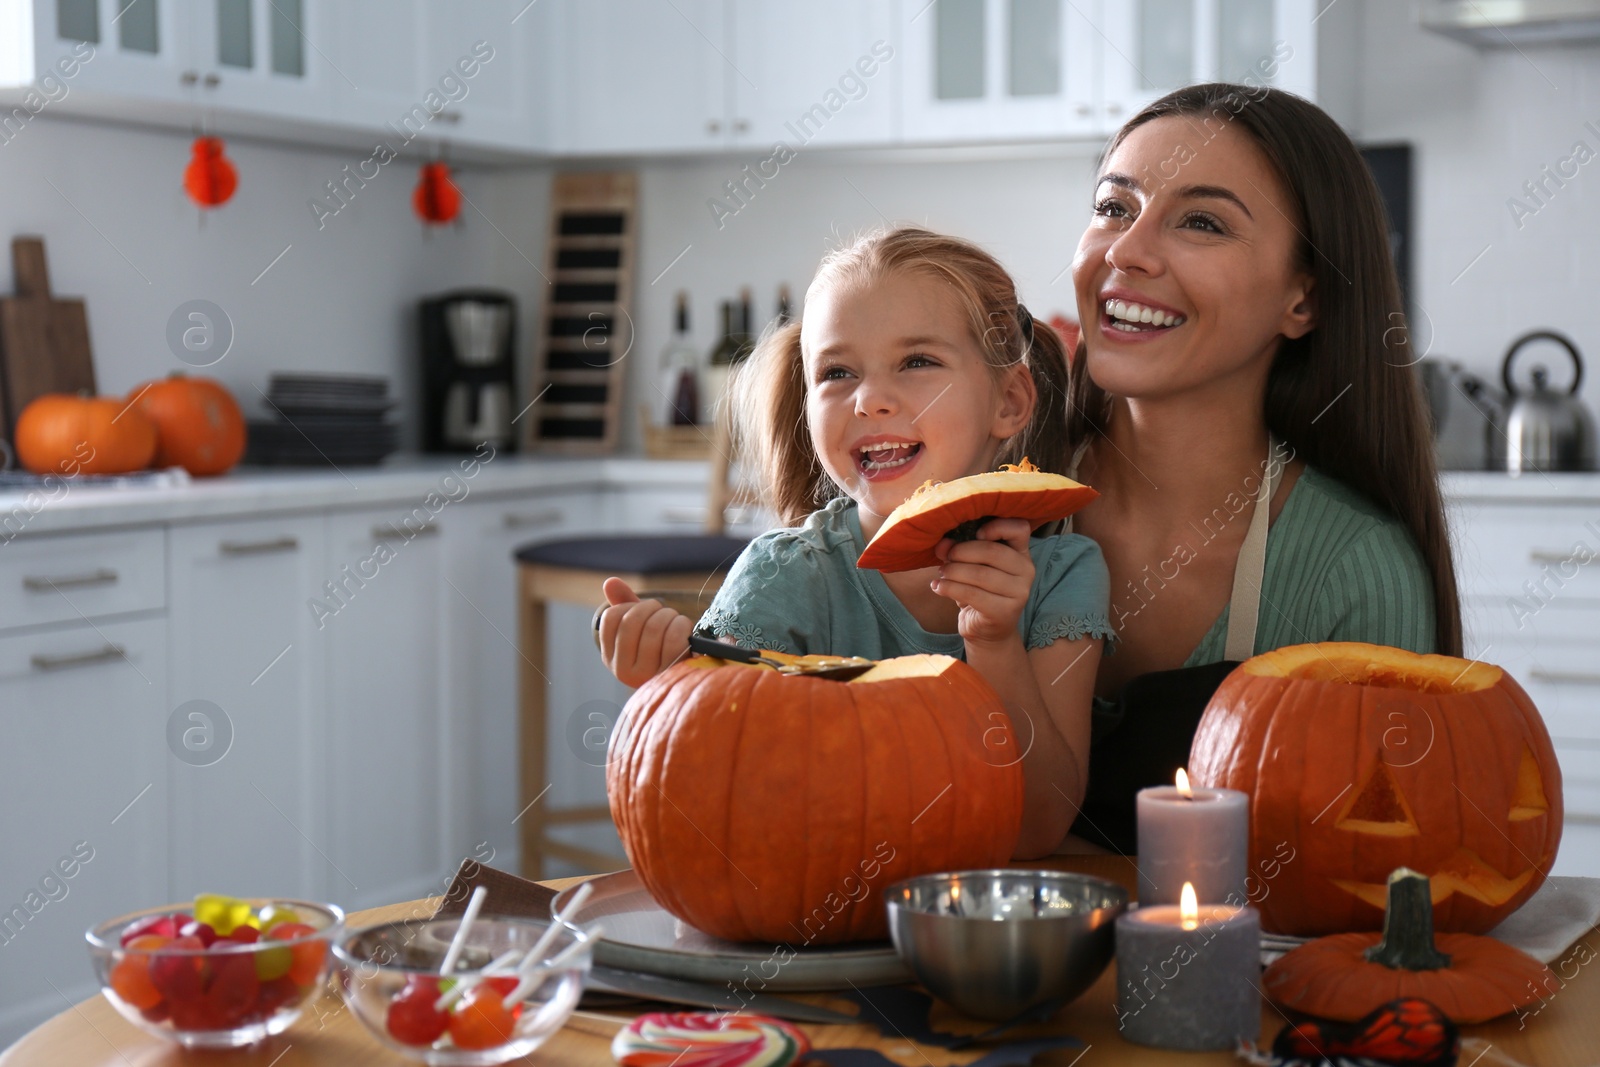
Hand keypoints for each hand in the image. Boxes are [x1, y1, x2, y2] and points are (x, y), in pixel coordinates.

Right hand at [597, 577, 692, 687]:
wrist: (689, 677)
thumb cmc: (662, 647)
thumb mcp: (642, 627)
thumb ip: (624, 603)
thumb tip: (610, 582)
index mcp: (610, 657)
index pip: (611, 617)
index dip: (631, 605)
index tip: (645, 611)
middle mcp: (622, 670)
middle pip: (632, 620)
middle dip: (653, 607)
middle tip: (664, 612)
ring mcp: (644, 675)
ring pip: (653, 627)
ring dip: (670, 615)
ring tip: (676, 621)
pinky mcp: (668, 675)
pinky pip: (672, 639)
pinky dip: (682, 626)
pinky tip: (685, 630)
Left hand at [930, 518, 1034, 646]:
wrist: (987, 631)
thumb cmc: (979, 592)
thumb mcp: (969, 566)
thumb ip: (957, 551)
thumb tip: (942, 545)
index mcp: (1021, 553)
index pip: (1019, 528)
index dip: (996, 526)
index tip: (975, 533)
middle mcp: (1026, 571)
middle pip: (992, 551)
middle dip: (961, 552)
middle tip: (946, 558)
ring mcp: (1019, 593)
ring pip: (980, 574)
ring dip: (953, 571)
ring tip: (941, 574)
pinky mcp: (1005, 612)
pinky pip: (972, 594)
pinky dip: (949, 588)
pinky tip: (938, 587)